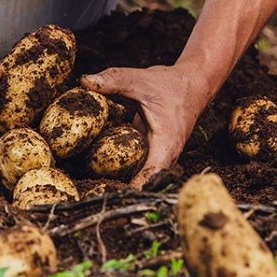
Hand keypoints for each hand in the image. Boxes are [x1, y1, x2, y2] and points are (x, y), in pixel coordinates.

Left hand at [81, 64, 210, 189]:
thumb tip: (85, 81)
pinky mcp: (152, 152)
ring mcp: (159, 156)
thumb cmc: (170, 85)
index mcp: (166, 144)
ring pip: (140, 176)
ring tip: (92, 188)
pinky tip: (98, 169)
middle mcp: (164, 156)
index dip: (131, 189)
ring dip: (120, 181)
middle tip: (91, 195)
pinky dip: (121, 168)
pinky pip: (137, 165)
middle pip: (143, 183)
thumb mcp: (140, 80)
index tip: (108, 196)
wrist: (192, 84)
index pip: (149, 177)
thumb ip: (113, 81)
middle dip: (120, 190)